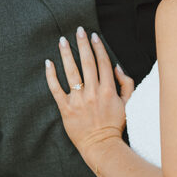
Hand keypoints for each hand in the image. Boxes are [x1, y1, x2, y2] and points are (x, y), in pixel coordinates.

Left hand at [45, 27, 134, 160]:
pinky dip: (51, 75)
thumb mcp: (128, 103)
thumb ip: (126, 84)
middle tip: (78, 30)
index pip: (103, 63)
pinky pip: (56, 89)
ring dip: (66, 54)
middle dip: (82, 44)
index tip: (94, 36)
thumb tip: (117, 67)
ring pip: (71, 72)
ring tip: (62, 41)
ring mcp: (78, 100)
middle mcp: (93, 92)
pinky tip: (48, 63)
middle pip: (87, 62)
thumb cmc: (115, 125)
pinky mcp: (66, 108)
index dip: (98, 47)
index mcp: (108, 90)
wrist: (102, 145)